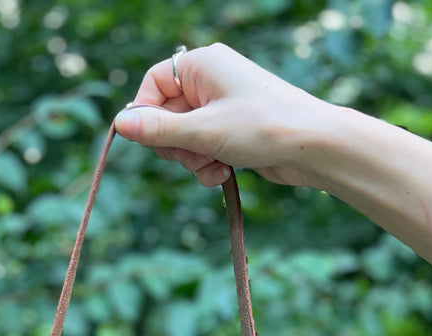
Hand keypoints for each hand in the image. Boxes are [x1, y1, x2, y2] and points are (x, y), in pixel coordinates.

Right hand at [113, 43, 340, 188]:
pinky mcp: (232, 130)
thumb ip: (158, 131)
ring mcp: (221, 106)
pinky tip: (224, 174)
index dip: (145, 115)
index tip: (149, 142)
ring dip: (192, 160)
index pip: (153, 84)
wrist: (312, 146)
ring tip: (214, 166)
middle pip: (165, 116)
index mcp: (200, 64)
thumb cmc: (262, 127)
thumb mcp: (202, 131)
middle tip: (192, 156)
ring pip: (184, 138)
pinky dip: (207, 165)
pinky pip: (203, 149)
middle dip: (174, 144)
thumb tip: (119, 124)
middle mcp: (209, 80)